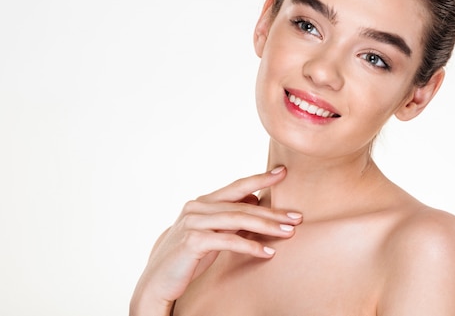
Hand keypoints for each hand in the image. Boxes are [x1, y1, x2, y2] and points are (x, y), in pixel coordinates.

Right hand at [129, 166, 301, 314]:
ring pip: (238, 219)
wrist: (157, 282)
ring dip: (267, 226)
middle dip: (272, 211)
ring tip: (289, 232)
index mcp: (202, 203)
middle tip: (297, 216)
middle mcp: (196, 207)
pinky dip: (250, 245)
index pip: (236, 187)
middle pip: (242, 205)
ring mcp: (193, 222)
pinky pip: (228, 240)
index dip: (260, 178)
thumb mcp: (211, 234)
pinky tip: (267, 252)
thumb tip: (255, 201)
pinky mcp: (193, 240)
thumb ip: (229, 218)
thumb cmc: (187, 258)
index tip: (282, 172)